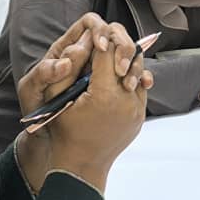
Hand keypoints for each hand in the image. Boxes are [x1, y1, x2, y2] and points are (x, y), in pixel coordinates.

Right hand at [14, 14, 152, 191]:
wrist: (81, 165)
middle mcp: (125, 100)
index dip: (102, 39)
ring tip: (114, 56)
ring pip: (139, 70)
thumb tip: (84, 42)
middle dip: (118, 45)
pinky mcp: (140, 116)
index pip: (108, 52)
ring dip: (127, 60)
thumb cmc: (64, 131)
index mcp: (104, 95)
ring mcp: (136, 109)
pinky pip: (141, 88)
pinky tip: (121, 73)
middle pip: (129, 57)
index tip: (96, 34)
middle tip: (107, 41)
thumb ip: (68, 68)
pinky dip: (132, 77)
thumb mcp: (58, 98)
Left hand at [16, 13, 145, 114]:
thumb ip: (45, 72)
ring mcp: (104, 69)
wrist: (48, 134)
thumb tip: (67, 61)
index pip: (90, 23)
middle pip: (115, 34)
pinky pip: (134, 73)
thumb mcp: (32, 89)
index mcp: (68, 48)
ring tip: (129, 85)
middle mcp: (90, 54)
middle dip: (122, 46)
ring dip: (134, 63)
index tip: (101, 47)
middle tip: (120, 70)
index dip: (99, 29)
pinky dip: (142, 76)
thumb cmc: (36, 108)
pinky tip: (144, 86)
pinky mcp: (116, 84)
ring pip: (128, 53)